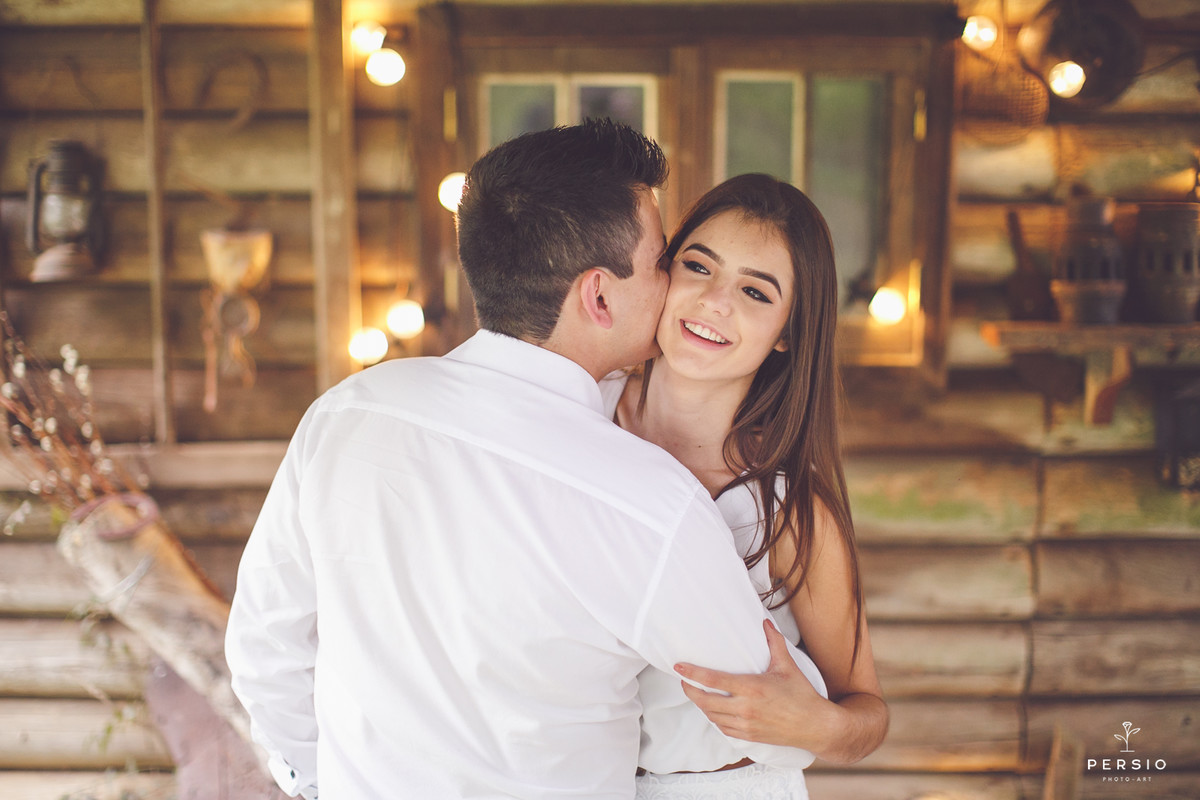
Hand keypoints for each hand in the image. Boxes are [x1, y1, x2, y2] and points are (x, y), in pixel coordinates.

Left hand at [674, 619, 826, 748]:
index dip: (692, 673)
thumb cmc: (802, 695)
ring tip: (697, 693)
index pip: (713, 680)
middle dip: (690, 691)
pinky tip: (714, 710)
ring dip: (701, 705)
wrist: (815, 727)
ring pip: (711, 716)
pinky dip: (714, 719)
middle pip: (705, 701)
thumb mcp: (787, 666)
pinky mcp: (749, 736)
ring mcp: (745, 725)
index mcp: (752, 688)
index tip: (679, 667)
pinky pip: (723, 729)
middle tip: (683, 681)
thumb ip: (774, 642)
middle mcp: (745, 708)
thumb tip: (765, 622)